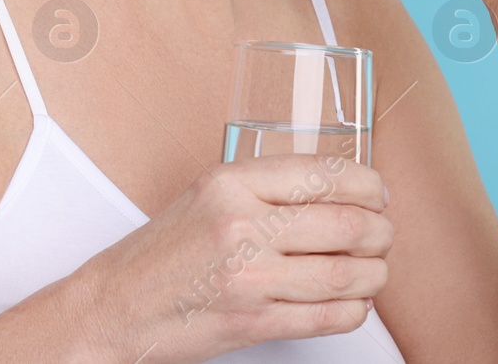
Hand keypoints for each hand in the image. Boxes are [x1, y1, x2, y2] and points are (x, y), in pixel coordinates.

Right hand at [78, 153, 391, 362]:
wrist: (113, 308)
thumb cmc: (161, 254)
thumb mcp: (207, 196)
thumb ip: (265, 189)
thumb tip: (339, 190)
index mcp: (231, 182)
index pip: (323, 174)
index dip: (367, 185)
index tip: (378, 195)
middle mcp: (241, 224)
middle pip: (346, 225)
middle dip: (380, 233)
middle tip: (383, 236)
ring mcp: (248, 277)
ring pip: (345, 274)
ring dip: (374, 274)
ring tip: (374, 271)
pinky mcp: (253, 322)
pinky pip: (328, 317)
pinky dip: (353, 310)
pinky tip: (352, 302)